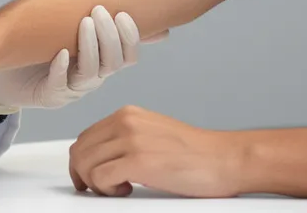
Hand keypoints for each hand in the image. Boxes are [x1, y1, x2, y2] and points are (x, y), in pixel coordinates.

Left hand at [0, 0, 142, 112]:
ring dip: (92, 48)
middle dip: (111, 36)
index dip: (133, 36)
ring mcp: (73, 86)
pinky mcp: (52, 95)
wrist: (6, 71)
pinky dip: (61, 68)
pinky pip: (61, 85)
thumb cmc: (36, 43)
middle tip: (99, 12)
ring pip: (93, 72)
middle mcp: (92, 73)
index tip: (124, 13)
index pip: (128, 51)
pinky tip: (58, 53)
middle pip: (115, 61)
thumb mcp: (46, 13)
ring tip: (84, 23)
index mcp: (100, 55)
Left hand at [69, 106, 245, 197]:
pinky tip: (127, 190)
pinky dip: (107, 191)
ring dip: (96, 184)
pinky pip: (100, 178)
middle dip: (83, 175)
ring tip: (119, 189)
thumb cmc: (196, 153)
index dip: (82, 162)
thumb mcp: (153, 134)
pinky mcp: (139, 161)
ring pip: (86, 164)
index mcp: (127, 114)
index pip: (85, 137)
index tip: (88, 177)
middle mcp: (126, 122)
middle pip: (80, 150)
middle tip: (99, 189)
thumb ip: (126, 138)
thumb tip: (101, 157)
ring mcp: (132, 140)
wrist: (225, 159)